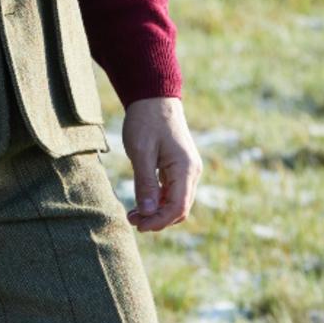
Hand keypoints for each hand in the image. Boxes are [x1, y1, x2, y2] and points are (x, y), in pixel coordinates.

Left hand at [122, 97, 202, 233]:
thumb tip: (148, 213)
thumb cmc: (146, 121)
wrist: (154, 97)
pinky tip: (142, 201)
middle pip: (179, 208)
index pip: (178, 207)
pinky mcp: (179, 166)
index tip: (139, 225)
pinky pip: (172, 190)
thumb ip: (145, 183)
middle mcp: (191, 171)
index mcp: (185, 169)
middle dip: (157, 219)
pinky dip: (158, 199)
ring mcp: (187, 169)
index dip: (159, 221)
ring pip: (175, 200)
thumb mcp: (141, 152)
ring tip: (133, 214)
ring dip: (157, 210)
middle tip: (132, 220)